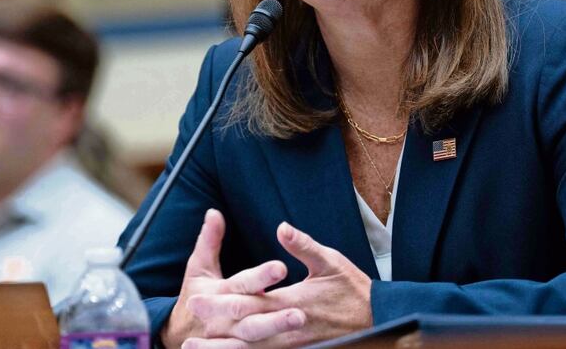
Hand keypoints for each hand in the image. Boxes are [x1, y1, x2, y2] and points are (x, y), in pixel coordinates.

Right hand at [161, 209, 306, 347]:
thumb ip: (210, 241)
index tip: (282, 267)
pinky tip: (294, 344)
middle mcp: (223, 318)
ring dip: (275, 330)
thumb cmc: (196, 294)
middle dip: (274, 314)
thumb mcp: (199, 267)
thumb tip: (214, 212)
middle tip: (300, 310)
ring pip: (253, 337)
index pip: (241, 284)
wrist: (179, 333)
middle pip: (249, 315)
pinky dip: (270, 346)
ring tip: (300, 320)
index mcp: (217, 294)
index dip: (260, 276)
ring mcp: (228, 338)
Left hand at [185, 222, 372, 347]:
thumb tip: (281, 227)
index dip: (221, 300)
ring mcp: (292, 344)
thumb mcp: (331, 261)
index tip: (196, 296)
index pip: (250, 301)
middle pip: (243, 328)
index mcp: (293, 301)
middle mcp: (288, 327)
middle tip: (188, 317)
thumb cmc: (352, 289)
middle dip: (212, 323)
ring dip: (221, 348)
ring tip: (194, 347)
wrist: (377, 320)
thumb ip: (303, 246)